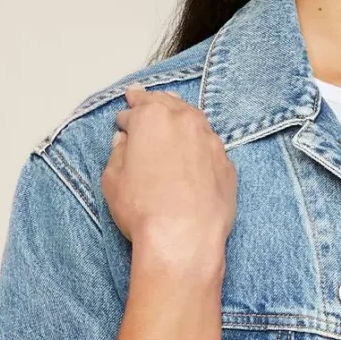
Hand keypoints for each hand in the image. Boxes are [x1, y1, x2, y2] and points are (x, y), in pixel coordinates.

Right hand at [100, 84, 236, 274]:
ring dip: (181, 120)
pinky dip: (201, 147)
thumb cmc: (144, 210)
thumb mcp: (113, 180)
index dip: (128, 117)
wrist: (183, 239)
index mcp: (153, 117)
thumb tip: (123, 144)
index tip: (124, 121)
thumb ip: (117, 154)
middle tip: (145, 100)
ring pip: (195, 122)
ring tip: (173, 121)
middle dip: (155, 103)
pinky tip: (195, 156)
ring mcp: (211, 142)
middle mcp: (185, 122)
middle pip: (169, 105)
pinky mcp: (227, 166)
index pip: (137, 109)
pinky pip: (211, 148)